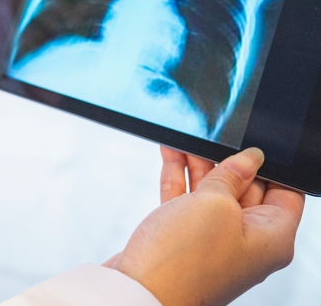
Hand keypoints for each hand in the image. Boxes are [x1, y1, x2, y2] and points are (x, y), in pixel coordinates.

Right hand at [104, 147, 304, 305]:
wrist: (139, 292)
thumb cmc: (183, 262)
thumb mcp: (214, 203)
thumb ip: (231, 175)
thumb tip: (249, 158)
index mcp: (271, 238)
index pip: (285, 192)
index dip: (271, 165)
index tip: (253, 142)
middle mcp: (246, 241)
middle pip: (246, 188)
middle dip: (227, 159)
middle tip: (212, 135)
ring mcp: (213, 241)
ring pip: (212, 192)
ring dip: (199, 163)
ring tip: (186, 137)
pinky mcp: (184, 239)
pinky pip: (187, 201)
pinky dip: (179, 177)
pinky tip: (171, 154)